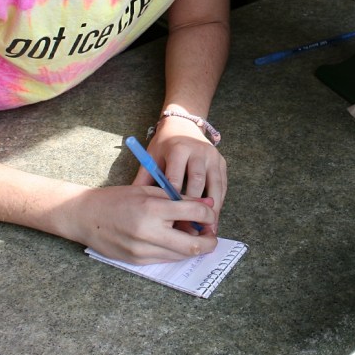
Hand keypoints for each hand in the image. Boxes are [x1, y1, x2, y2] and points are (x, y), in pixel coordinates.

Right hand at [70, 185, 217, 263]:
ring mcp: (142, 250)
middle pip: (193, 245)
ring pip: (181, 255)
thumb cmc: (117, 199)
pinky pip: (165, 259)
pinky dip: (176, 252)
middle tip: (211, 234)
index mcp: (152, 208)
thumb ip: (178, 198)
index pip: (194, 212)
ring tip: (193, 235)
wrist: (86, 216)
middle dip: (209, 241)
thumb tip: (207, 204)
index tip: (210, 212)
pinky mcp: (137, 261)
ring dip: (193, 247)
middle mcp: (148, 232)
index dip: (208, 213)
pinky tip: (175, 241)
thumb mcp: (148, 190)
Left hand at [133, 117, 227, 232]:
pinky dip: (219, 203)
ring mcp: (213, 157)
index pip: (176, 178)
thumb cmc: (164, 145)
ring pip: (215, 186)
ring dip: (211, 209)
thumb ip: (144, 179)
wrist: (183, 125)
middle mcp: (198, 152)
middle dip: (194, 208)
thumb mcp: (151, 157)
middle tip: (190, 230)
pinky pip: (223, 186)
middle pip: (198, 184)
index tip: (172, 221)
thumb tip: (132, 205)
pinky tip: (214, 219)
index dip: (174, 201)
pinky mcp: (222, 163)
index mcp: (178, 149)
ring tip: (207, 230)